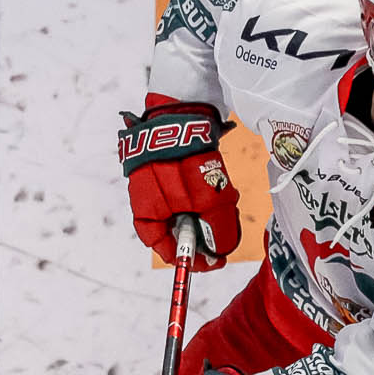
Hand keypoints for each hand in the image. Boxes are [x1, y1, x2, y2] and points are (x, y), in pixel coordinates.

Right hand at [118, 96, 240, 269]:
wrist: (181, 112)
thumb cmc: (187, 160)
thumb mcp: (208, 201)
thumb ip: (216, 231)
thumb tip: (220, 252)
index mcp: (147, 215)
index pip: (165, 249)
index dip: (190, 260)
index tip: (214, 262)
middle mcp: (148, 201)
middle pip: (178, 231)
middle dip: (204, 231)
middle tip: (226, 224)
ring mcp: (157, 183)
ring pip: (187, 210)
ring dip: (208, 209)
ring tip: (224, 196)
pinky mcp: (168, 168)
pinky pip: (188, 190)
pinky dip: (205, 191)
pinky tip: (218, 180)